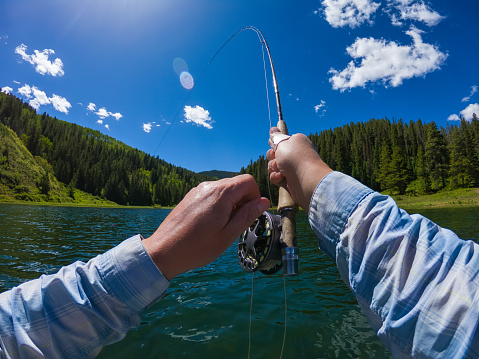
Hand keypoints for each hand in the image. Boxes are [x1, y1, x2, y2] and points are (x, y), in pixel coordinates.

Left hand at [143, 175, 269, 279]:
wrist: (164, 251)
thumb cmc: (197, 247)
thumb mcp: (228, 234)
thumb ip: (248, 215)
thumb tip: (263, 201)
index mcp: (221, 194)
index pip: (248, 181)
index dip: (255, 196)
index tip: (251, 214)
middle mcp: (209, 187)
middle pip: (236, 184)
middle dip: (243, 200)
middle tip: (237, 223)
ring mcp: (198, 190)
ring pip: (224, 189)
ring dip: (231, 203)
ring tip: (222, 226)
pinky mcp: (190, 196)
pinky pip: (212, 194)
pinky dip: (218, 204)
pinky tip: (210, 223)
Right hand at [266, 127, 331, 211]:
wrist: (306, 180)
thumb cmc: (296, 158)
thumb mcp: (283, 143)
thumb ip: (276, 137)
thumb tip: (272, 129)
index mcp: (296, 143)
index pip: (280, 142)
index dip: (275, 144)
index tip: (275, 146)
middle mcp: (294, 155)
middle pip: (274, 154)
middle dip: (272, 157)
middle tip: (277, 159)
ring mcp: (291, 168)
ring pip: (273, 166)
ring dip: (273, 167)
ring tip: (281, 170)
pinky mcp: (288, 180)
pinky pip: (276, 177)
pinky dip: (276, 177)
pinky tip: (282, 177)